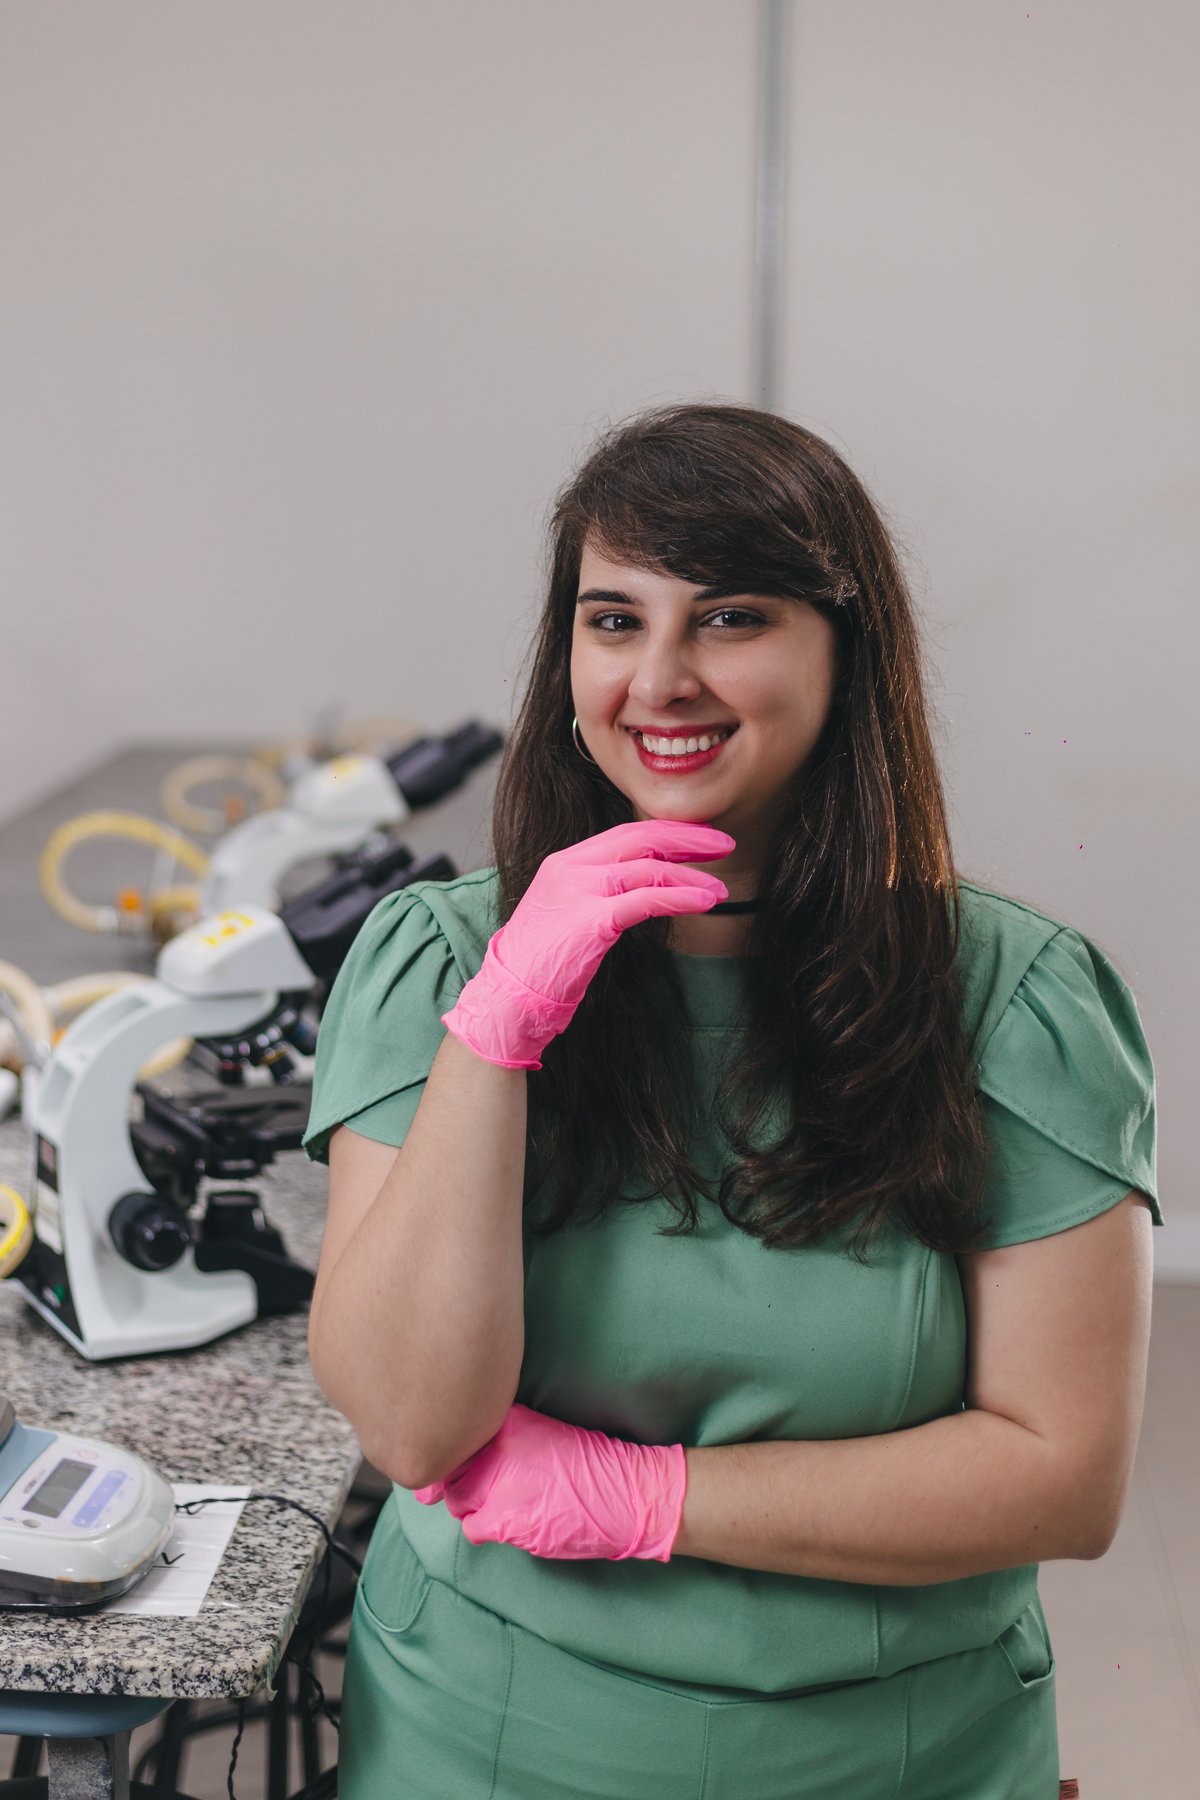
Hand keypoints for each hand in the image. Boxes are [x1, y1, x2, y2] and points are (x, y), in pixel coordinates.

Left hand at [411, 1403, 686, 1562]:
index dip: (446, 1448)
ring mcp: (500, 1483)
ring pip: (458, 1497)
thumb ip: (503, 1435)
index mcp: (510, 1420)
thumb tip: (457, 1449)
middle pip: (451, 1467)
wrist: (626, 1494)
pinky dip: (485, 1527)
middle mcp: (499, 1447)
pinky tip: (509, 1520)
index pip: (456, 1432)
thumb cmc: (590, 1462)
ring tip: (500, 1501)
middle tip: (480, 1484)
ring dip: (472, 1502)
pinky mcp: (505, 1520)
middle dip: (459, 1478)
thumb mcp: (542, 1430)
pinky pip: (473, 1526)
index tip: (441, 1453)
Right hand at [440, 820, 732, 1068]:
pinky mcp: (590, 920)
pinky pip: (647, 900)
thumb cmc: (540, 964)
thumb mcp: (567, 913)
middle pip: (641, 838)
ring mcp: (578, 891)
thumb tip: (641, 886)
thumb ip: (597, 892)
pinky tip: (704, 902)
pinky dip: (681, 897)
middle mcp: (571, 867)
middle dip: (688, 839)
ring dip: (693, 877)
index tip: (699, 838)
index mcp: (565, 861)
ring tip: (720, 890)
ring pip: (649, 868)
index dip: (668, 832)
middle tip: (724, 845)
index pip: (627, 833)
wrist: (506, 998)